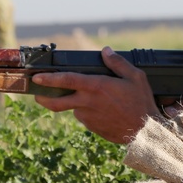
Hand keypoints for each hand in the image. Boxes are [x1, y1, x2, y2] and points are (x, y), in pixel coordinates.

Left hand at [31, 47, 160, 143]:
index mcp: (95, 87)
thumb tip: (106, 51)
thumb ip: (117, 62)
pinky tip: (104, 110)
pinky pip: (85, 117)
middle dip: (43, 98)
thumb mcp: (135, 77)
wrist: (145, 131)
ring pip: (74, 108)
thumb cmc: (141, 102)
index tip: (37, 76)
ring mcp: (88, 117)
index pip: (66, 80)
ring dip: (77, 103)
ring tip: (96, 100)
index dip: (49, 78)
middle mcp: (87, 102)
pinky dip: (88, 112)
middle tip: (38, 94)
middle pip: (56, 102)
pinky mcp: (92, 127)